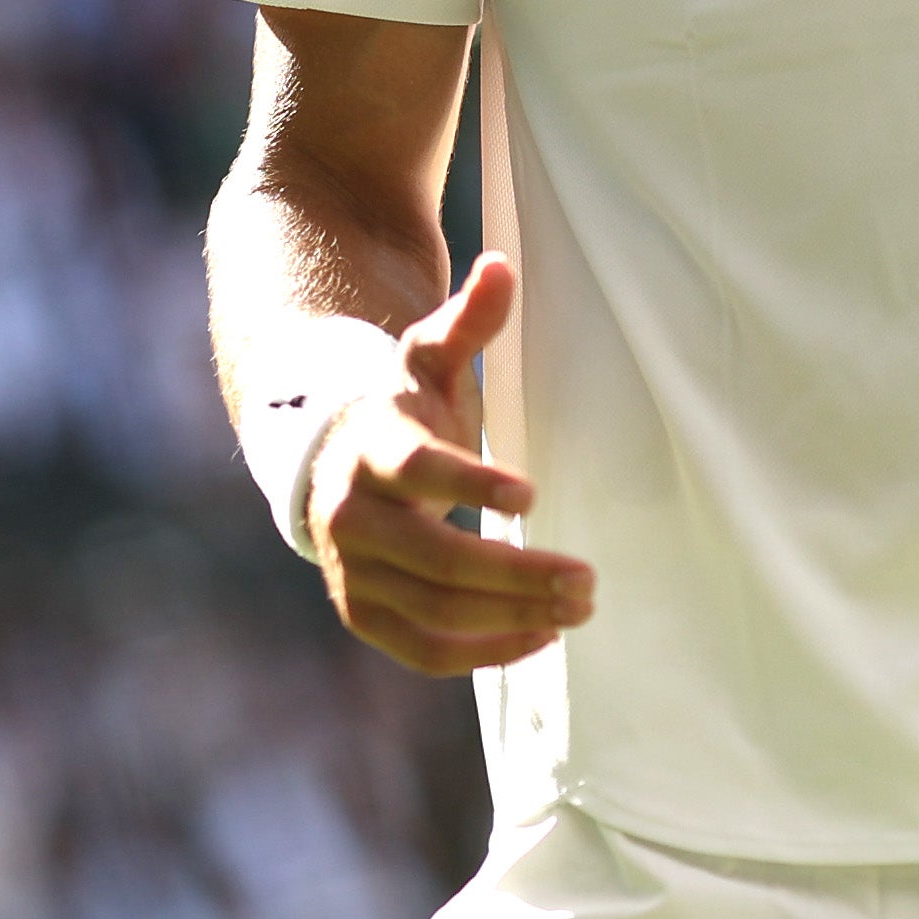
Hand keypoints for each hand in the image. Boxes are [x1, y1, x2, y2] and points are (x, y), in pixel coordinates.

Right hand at [302, 252, 598, 674]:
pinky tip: (540, 638)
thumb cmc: (401, 407)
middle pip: (436, 557)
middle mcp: (350, 516)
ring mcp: (351, 571)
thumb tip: (502, 267)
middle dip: (516, 573)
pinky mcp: (362, 613)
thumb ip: (468, 322)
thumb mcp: (428, 358)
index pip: (418, 469)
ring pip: (434, 610)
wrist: (331, 462)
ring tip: (578, 609)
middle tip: (586, 580)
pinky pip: (423, 649)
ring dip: (511, 616)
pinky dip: (483, 651)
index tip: (532, 495)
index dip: (471, 482)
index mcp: (371, 447)